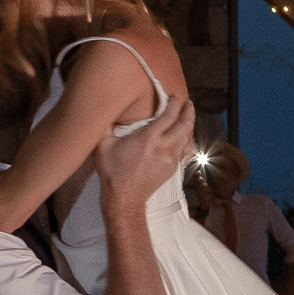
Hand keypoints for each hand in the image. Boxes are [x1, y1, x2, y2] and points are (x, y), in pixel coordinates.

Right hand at [96, 95, 194, 209]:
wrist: (124, 198)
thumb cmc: (113, 171)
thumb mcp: (104, 145)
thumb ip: (106, 126)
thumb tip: (104, 111)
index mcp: (148, 138)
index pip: (169, 115)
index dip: (174, 103)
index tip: (174, 96)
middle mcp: (163, 146)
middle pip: (185, 124)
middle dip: (188, 111)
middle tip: (187, 103)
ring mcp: (170, 159)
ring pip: (187, 137)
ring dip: (189, 125)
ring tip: (187, 117)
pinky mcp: (172, 169)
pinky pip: (185, 151)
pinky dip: (187, 141)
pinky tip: (185, 137)